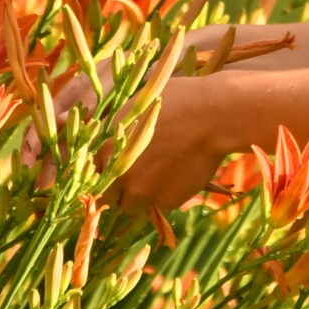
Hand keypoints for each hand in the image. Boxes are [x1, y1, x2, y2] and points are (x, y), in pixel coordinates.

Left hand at [106, 72, 235, 211]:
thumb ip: (119, 131)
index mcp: (108, 150)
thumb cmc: (177, 101)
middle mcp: (121, 176)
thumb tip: (110, 140)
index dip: (107, 174)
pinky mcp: (168, 201)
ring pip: (132, 208)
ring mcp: (144, 192)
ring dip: (141, 199)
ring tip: (159, 179)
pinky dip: (166, 196)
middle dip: (120, 192)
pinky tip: (179, 176)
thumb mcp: (137, 108)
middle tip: (137, 180)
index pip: (94, 175)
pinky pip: (160, 206)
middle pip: (109, 198)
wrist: (214, 116)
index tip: (118, 171)